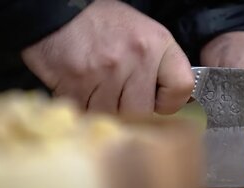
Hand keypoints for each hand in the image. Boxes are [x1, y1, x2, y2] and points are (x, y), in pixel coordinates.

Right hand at [21, 0, 192, 114]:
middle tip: (123, 98)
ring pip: (115, 116)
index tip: (158, 101)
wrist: (61, 15)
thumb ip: (162, 68)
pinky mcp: (78, 82)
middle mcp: (136, 56)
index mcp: (158, 44)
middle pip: (144, 111)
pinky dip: (86, 108)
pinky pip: (89, 113)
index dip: (170, 102)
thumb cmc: (107, 27)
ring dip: (108, 111)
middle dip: (133, 111)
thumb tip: (173, 103)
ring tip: (101, 91)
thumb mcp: (146, 36)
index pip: (182, 88)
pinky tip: (85, 91)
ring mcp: (106, 71)